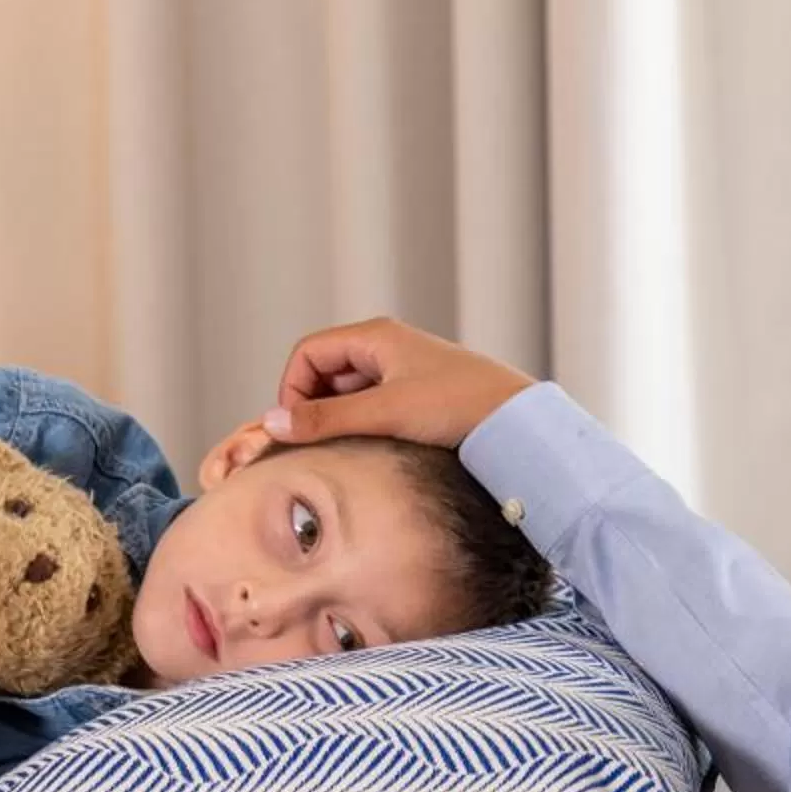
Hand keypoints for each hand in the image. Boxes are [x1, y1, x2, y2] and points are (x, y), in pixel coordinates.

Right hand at [261, 317, 533, 451]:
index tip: (295, 431)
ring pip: (351, 394)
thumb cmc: (460, 407)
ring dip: (339, 421)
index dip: (292, 390)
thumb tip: (271, 424)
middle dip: (313, 408)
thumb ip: (327, 420)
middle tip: (313, 447)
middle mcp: (388, 348)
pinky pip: (376, 408)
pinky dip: (363, 428)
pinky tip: (371, 455)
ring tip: (342, 454)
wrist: (519, 424)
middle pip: (326, 373)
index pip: (308, 353)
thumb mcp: (385, 413)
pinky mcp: (420, 398)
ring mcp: (405, 373)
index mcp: (376, 336)